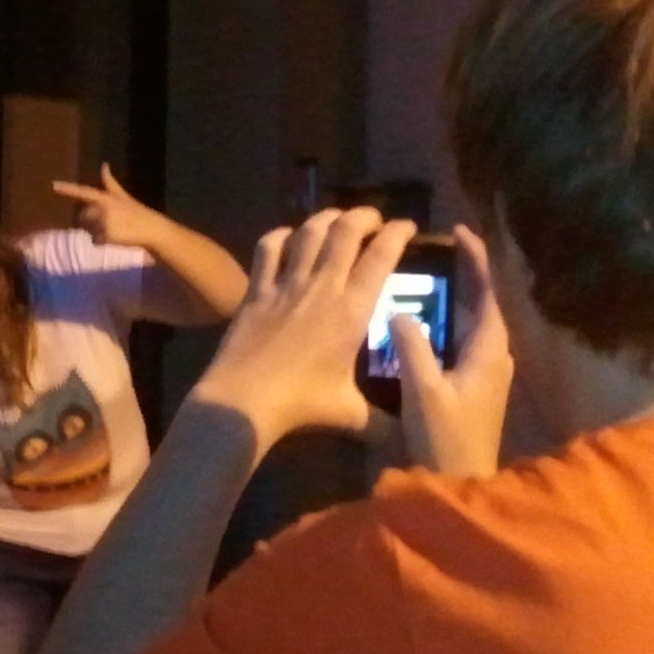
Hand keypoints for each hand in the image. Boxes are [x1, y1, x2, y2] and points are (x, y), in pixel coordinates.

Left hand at [52, 164, 165, 250]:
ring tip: (114, 230)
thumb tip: (104, 165)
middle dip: (91, 222)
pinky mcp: (106, 235)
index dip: (68, 189)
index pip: (83, 191)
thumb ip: (110, 182)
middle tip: (110, 223)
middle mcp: (103, 208)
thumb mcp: (122, 195)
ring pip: (88, 230)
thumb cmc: (136, 212)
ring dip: (96, 232)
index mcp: (105, 197)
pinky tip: (115, 238)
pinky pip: (95, 241)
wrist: (150, 228)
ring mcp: (104, 222)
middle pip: (82, 217)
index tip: (53, 185)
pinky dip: (102, 242)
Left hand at [191, 208, 415, 454]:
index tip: (408, 226)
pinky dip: (280, 236)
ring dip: (326, 218)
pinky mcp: (256, 291)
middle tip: (374, 217)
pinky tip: (286, 235)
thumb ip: (383, 422)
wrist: (243, 400)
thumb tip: (409, 437)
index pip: (381, 256)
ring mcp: (285, 285)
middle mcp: (322, 286)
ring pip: (308, 233)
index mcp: (353, 309)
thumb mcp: (352, 416)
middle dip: (364, 216)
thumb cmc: (303, 404)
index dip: (397, 233)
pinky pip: (267, 250)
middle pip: (345, 232)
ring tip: (337, 216)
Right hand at [390, 222, 512, 476]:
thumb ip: (411, 346)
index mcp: (489, 350)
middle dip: (460, 275)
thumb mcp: (423, 391)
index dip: (476, 260)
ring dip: (450, 299)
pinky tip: (417, 322)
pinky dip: (443, 323)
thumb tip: (399, 311)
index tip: (458, 231)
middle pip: (480, 304)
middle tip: (429, 252)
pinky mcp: (474, 387)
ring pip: (469, 323)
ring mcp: (486, 373)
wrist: (461, 484)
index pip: (486, 292)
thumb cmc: (445, 439)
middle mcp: (494, 356)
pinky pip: (460, 341)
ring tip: (419, 278)